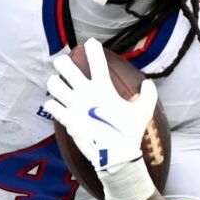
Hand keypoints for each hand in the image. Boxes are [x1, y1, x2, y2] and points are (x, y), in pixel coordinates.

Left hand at [43, 39, 159, 173]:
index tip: (90, 43)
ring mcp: (73, 106)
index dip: (92, 47)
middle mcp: (85, 93)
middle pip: (65, 65)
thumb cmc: (129, 133)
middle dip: (62, 61)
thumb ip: (149, 94)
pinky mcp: (66, 120)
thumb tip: (148, 83)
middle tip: (64, 63)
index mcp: (103, 89)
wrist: (115, 156)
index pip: (97, 60)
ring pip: (53, 84)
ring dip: (54, 82)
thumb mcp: (144, 112)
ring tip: (58, 84)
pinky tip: (56, 104)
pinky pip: (51, 106)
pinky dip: (52, 104)